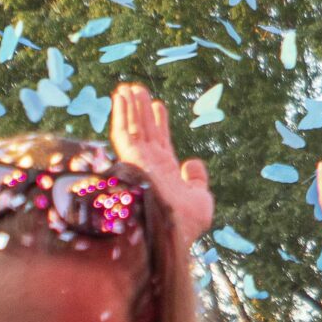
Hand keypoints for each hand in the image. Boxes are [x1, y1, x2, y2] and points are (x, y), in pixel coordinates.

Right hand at [110, 84, 212, 250]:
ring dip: (129, 106)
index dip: (159, 122)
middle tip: (135, 88)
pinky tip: (121, 96)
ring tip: (128, 86)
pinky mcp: (129, 161)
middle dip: (139, 110)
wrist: (171, 235)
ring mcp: (137, 163)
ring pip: (132, 128)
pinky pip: (124, 132)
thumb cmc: (186, 225)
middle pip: (143, 131)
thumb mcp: (201, 198)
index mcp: (163, 173)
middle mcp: (148, 166)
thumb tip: (192, 163)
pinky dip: (121, 113)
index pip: (159, 142)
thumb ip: (197, 180)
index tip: (157, 105)